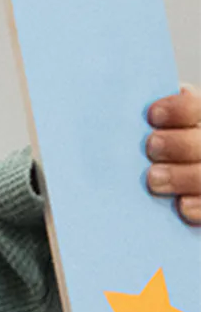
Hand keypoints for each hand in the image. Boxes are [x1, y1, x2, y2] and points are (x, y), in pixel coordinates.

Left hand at [147, 86, 200, 224]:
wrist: (153, 197)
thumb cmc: (137, 150)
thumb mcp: (143, 131)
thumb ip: (141, 118)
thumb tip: (117, 105)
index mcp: (195, 119)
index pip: (197, 108)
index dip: (180, 109)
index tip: (153, 115)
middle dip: (179, 144)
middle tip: (152, 147)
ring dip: (184, 176)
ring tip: (154, 180)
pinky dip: (199, 205)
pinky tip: (182, 206)